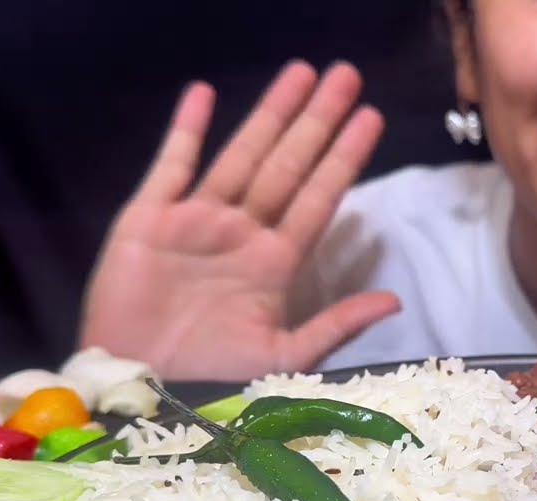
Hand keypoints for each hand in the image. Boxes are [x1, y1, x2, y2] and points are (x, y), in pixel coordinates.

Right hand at [80, 60, 399, 380]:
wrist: (141, 391)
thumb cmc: (212, 380)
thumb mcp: (284, 358)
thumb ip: (336, 326)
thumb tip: (395, 301)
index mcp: (276, 264)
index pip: (319, 197)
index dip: (344, 158)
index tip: (371, 118)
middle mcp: (243, 233)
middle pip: (288, 165)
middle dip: (317, 121)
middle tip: (347, 75)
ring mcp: (197, 221)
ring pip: (241, 154)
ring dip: (270, 114)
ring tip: (300, 73)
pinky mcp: (150, 219)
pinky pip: (172, 165)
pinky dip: (185, 130)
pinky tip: (203, 93)